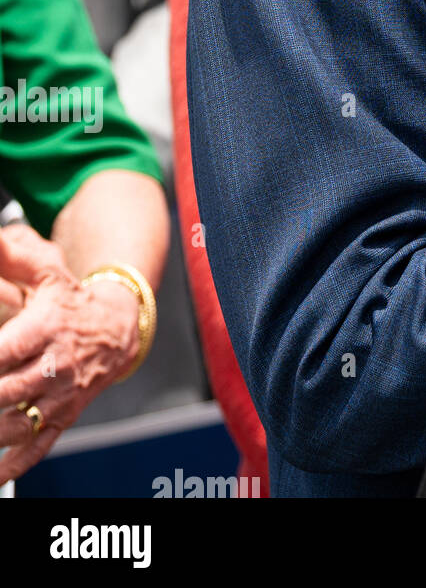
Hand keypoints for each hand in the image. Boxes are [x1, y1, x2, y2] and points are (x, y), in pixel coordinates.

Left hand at [0, 226, 138, 482]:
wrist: (119, 327)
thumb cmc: (71, 300)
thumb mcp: (47, 272)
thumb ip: (13, 255)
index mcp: (47, 328)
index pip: (8, 349)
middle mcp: (56, 365)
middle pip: (7, 391)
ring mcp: (60, 394)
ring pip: (18, 423)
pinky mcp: (64, 416)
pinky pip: (38, 446)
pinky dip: (13, 465)